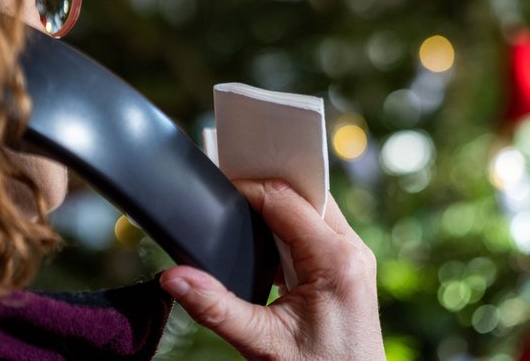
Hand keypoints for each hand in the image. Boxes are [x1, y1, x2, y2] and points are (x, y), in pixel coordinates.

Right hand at [159, 179, 385, 359]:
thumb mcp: (262, 342)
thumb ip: (215, 307)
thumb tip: (174, 277)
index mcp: (336, 260)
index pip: (285, 200)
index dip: (248, 189)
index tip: (218, 189)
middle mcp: (353, 251)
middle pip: (304, 196)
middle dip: (266, 193)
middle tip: (229, 201)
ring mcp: (355, 259)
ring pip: (313, 210)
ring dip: (279, 212)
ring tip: (244, 223)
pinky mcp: (348, 269)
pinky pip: (318, 231)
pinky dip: (291, 231)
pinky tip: (268, 250)